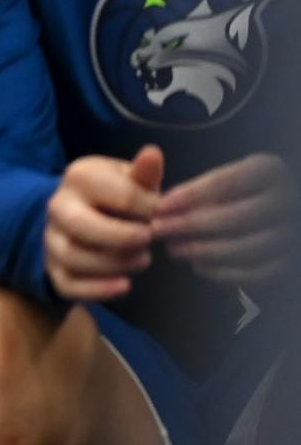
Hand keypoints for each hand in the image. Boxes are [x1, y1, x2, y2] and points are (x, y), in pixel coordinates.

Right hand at [45, 146, 162, 300]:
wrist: (79, 216)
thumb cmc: (114, 196)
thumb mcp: (128, 179)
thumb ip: (143, 173)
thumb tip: (152, 153)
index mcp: (78, 177)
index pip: (118, 194)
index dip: (149, 208)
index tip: (161, 214)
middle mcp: (57, 207)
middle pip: (81, 224)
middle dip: (121, 236)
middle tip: (148, 239)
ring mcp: (51, 240)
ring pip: (74, 257)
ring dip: (114, 263)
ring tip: (143, 259)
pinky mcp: (54, 270)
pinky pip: (68, 285)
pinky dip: (97, 290)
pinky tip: (124, 285)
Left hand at [153, 154, 295, 287]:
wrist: (260, 222)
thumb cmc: (228, 198)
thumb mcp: (215, 183)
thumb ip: (190, 189)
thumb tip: (159, 205)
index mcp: (269, 171)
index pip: (228, 182)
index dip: (191, 196)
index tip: (160, 206)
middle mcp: (287, 200)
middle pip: (238, 217)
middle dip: (191, 225)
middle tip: (157, 230)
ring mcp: (291, 233)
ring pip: (248, 248)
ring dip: (203, 251)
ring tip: (173, 249)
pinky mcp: (289, 263)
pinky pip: (257, 273)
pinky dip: (224, 273)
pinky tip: (198, 266)